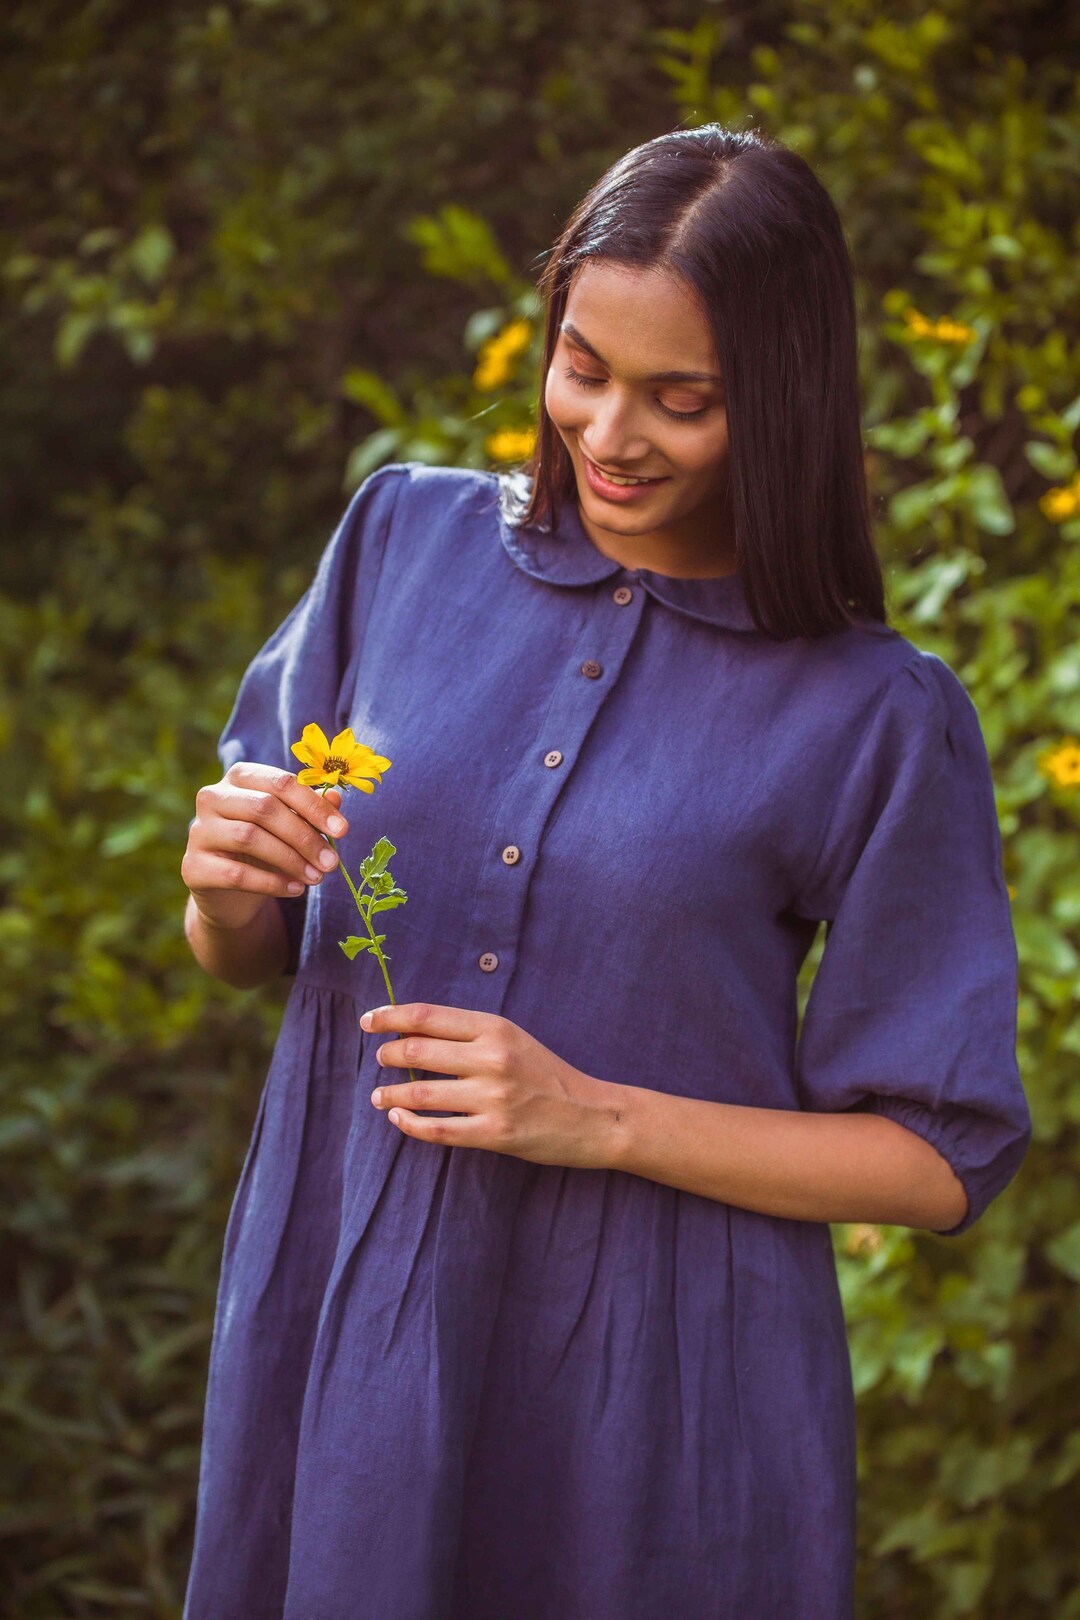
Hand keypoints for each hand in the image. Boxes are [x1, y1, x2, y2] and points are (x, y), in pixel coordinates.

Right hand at [182, 762, 348, 930]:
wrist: (232, 894)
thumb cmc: (266, 851)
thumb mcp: (291, 829)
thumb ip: (310, 812)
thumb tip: (336, 798)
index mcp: (239, 778)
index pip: (280, 782)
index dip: (314, 806)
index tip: (342, 831)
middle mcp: (212, 797)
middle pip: (264, 808)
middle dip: (304, 836)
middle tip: (331, 862)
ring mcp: (198, 831)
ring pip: (249, 837)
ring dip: (290, 860)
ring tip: (317, 877)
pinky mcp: (193, 866)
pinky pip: (236, 873)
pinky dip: (272, 882)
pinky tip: (295, 890)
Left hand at [362, 1002, 623, 1170]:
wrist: (591, 1116)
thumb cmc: (547, 1075)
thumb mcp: (513, 1039)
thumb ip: (470, 1034)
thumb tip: (414, 1032)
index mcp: (496, 1028)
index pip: (428, 1017)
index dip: (391, 1017)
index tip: (369, 1021)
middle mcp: (492, 1058)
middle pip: (418, 1051)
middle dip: (388, 1055)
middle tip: (380, 1059)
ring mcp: (492, 1098)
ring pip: (421, 1092)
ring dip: (389, 1093)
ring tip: (378, 1096)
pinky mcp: (493, 1134)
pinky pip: (437, 1129)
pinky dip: (409, 1123)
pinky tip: (398, 1118)